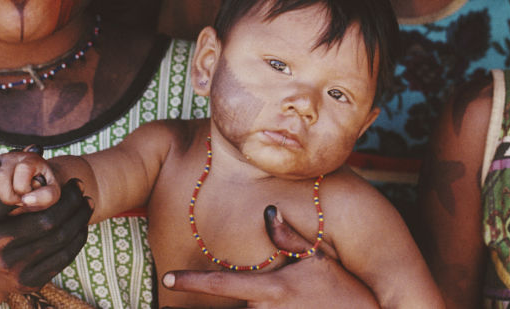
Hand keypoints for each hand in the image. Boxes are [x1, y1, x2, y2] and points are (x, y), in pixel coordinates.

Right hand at [0, 145, 59, 211]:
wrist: (33, 183)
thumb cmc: (42, 188)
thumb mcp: (52, 193)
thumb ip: (46, 196)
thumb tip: (26, 200)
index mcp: (31, 158)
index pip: (22, 171)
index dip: (24, 190)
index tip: (29, 195)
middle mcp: (13, 155)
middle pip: (1, 178)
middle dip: (8, 197)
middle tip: (17, 199)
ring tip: (9, 193)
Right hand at [0, 179, 91, 290]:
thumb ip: (7, 173)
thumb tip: (37, 148)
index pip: (21, 198)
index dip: (51, 189)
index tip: (68, 181)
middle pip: (47, 220)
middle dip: (72, 201)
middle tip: (81, 188)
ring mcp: (11, 266)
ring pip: (59, 238)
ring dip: (80, 217)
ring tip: (87, 202)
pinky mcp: (27, 282)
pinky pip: (62, 257)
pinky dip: (77, 237)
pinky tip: (81, 223)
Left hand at [160, 205, 378, 308]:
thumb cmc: (343, 291)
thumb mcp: (318, 259)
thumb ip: (288, 237)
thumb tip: (268, 210)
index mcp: (271, 290)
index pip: (221, 284)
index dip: (190, 282)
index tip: (166, 278)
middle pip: (232, 307)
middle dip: (232, 303)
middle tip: (199, 301)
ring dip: (253, 308)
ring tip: (284, 298)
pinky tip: (286, 307)